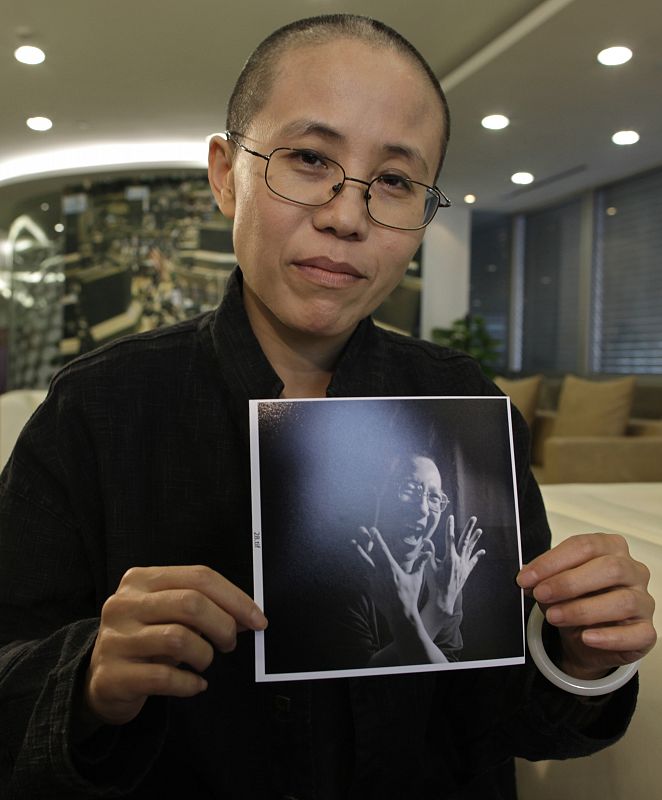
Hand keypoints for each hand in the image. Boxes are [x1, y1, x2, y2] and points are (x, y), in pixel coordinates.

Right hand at [84, 565, 266, 725]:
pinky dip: (190, 684)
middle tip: (231, 642)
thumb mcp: (168, 613)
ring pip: (179, 639)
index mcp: (141, 579)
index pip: (199, 577)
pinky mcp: (112, 676)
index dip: (235, 598)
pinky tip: (196, 685)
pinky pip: (164, 678)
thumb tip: (249, 615)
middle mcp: (124, 604)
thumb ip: (203, 606)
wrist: (101, 680)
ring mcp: (115, 639)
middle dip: (223, 625)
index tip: (258, 619)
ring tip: (205, 661)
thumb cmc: (147, 639)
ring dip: (205, 655)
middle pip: (190, 603)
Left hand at [352, 526, 430, 623]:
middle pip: (370, 553)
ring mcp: (373, 581)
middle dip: (365, 540)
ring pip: (364, 563)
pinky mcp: (370, 588)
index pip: (383, 549)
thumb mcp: (417, 578)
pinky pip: (363, 576)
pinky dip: (360, 568)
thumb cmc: (410, 596)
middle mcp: (380, 573)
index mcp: (392, 568)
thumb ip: (421, 563)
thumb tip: (429, 551)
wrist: (400, 614)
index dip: (377, 538)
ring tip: (352, 542)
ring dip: (358, 551)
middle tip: (360, 529)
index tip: (373, 529)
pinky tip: (356, 562)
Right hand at [421, 515, 484, 634]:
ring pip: (470, 549)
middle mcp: (459, 561)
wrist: (444, 599)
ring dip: (475, 539)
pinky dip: (477, 555)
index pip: (449, 539)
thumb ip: (429, 554)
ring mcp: (464, 566)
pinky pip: (473, 561)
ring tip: (480, 530)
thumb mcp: (429, 568)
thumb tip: (426, 540)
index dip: (450, 527)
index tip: (451, 517)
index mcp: (449, 558)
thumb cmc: (435, 584)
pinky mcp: (466, 572)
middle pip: (464, 541)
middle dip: (469, 528)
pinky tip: (482, 550)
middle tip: (474, 518)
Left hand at [517, 533, 655, 678]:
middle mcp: (633, 570)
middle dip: (568, 582)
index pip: (585, 546)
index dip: (553, 561)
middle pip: (610, 568)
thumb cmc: (573, 599)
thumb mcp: (554, 584)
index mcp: (611, 548)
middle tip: (540, 594)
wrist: (583, 637)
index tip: (526, 577)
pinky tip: (586, 637)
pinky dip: (609, 637)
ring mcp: (644, 601)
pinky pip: (638, 634)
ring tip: (554, 616)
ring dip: (582, 610)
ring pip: (623, 601)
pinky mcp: (647, 632)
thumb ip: (544, 578)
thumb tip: (527, 577)